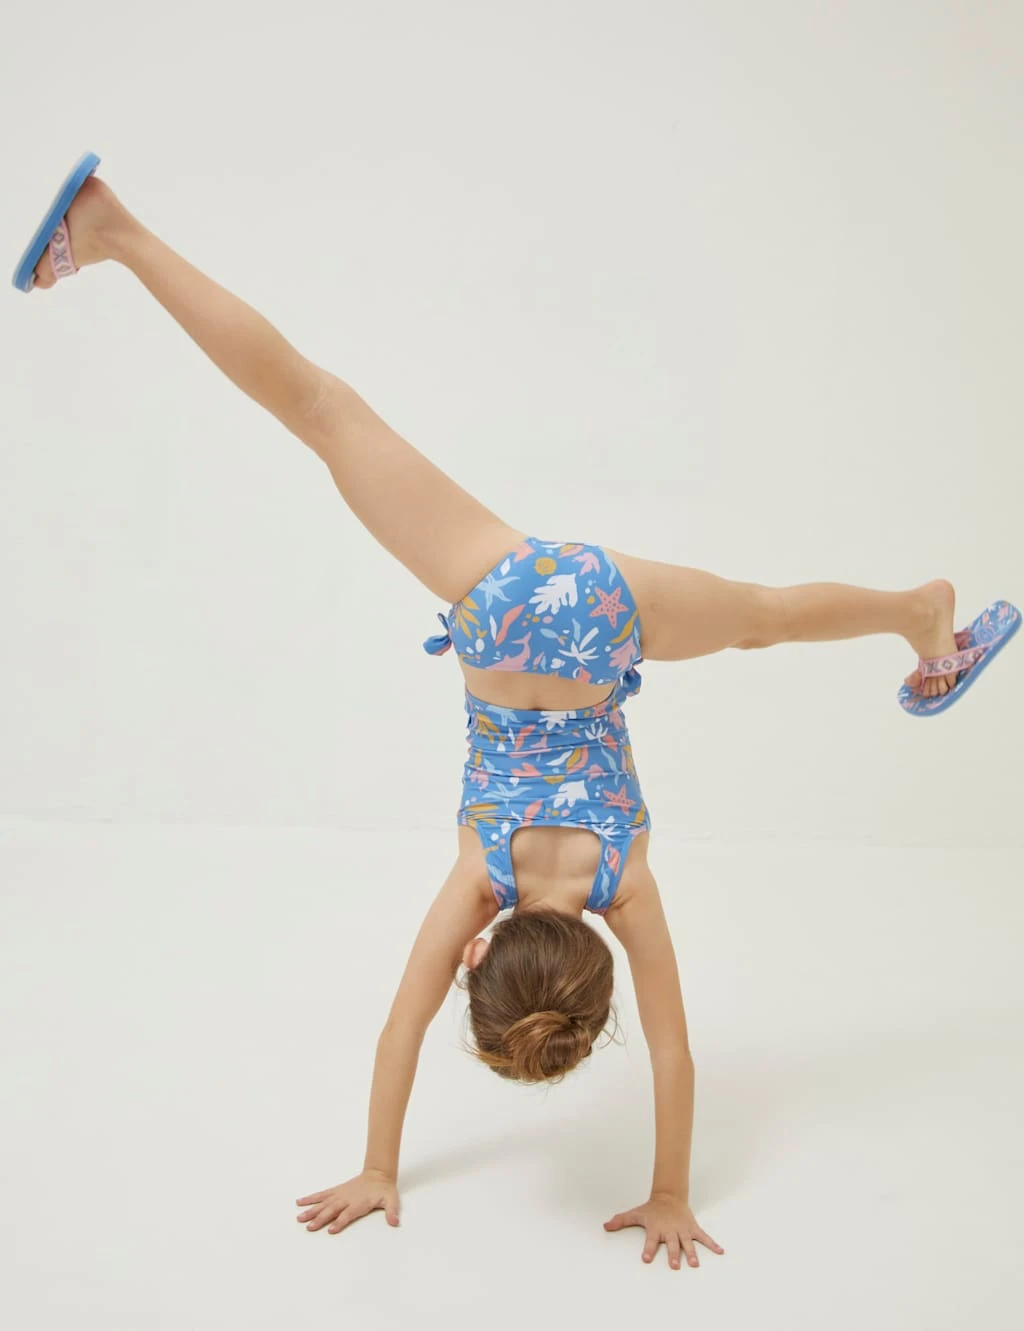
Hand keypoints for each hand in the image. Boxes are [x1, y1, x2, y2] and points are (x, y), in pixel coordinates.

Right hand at [295, 1170, 399, 1233]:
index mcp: (359, 1203)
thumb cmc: (384, 1190)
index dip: (340, 1221)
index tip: (331, 1230)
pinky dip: (311, 1198)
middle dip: (321, 1219)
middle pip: (332, 1210)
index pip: (348, 1214)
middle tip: (309, 1227)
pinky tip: (300, 1202)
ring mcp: (340, 1194)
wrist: (379, 1174)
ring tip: (300, 1218)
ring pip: (323, 1203)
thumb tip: (395, 1222)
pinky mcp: (336, 1190)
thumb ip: (392, 1211)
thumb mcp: (392, 1200)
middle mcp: (347, 1199)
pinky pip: (322, 1194)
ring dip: (311, 1210)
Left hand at [604, 1193, 723, 1268]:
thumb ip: (621, 1220)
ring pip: (687, 1242)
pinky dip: (712, 1244)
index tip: (646, 1259)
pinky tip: (720, 1251)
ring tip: (694, 1264)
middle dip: (673, 1254)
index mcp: (655, 1228)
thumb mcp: (636, 1213)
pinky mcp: (692, 1228)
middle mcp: (669, 1230)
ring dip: (691, 1253)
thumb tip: (605, 1226)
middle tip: (674, 1265)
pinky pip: (704, 1237)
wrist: (669, 1195)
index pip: (650, 1240)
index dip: (648, 1249)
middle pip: (672, 1244)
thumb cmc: (651, 1209)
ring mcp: (682, 1230)